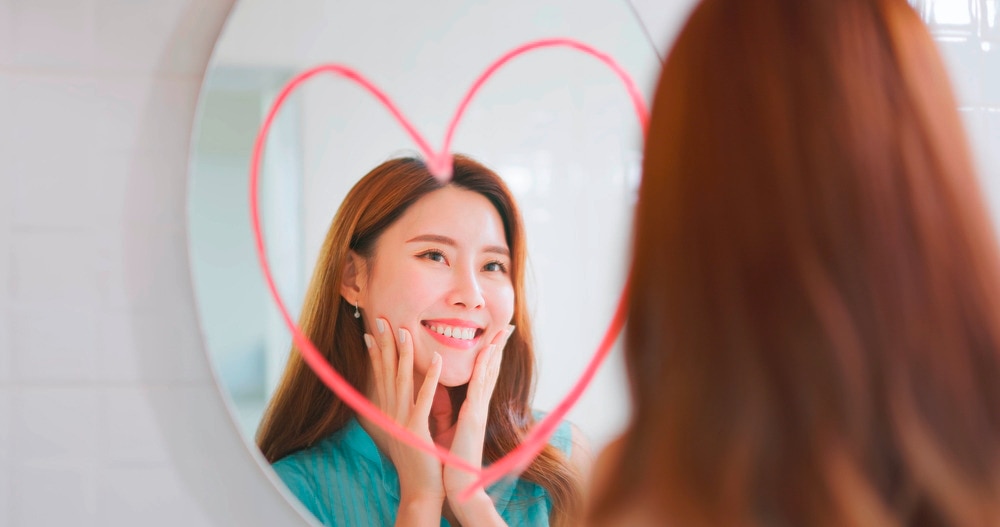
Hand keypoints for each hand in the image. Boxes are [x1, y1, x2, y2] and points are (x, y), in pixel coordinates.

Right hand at [363, 318, 444, 512]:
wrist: (421, 491)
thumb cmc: (418, 462)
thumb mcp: (406, 431)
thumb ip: (403, 411)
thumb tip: (398, 395)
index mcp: (388, 413)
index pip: (380, 376)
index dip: (376, 352)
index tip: (371, 330)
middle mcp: (391, 414)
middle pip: (386, 372)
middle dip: (383, 344)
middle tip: (380, 319)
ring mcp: (402, 421)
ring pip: (402, 381)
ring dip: (403, 353)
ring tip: (405, 329)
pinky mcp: (417, 430)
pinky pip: (424, 399)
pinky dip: (429, 378)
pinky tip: (435, 359)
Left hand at [442, 325, 512, 524]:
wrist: (457, 482)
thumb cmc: (452, 459)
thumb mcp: (449, 428)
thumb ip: (448, 410)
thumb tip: (442, 395)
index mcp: (473, 409)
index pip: (482, 377)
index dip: (489, 357)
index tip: (494, 338)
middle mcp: (478, 406)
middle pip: (491, 370)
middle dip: (498, 348)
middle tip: (506, 327)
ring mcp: (478, 410)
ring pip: (488, 374)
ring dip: (495, 351)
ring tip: (501, 332)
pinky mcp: (473, 416)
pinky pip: (479, 387)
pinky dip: (484, 368)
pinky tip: (486, 352)